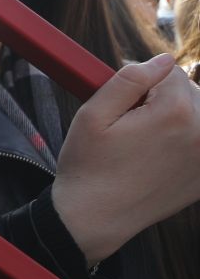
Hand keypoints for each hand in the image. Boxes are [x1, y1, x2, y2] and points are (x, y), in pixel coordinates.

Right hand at [52, 54, 199, 263]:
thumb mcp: (93, 115)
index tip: (125, 107)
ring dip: (179, 119)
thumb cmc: (88, 167)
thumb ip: (130, 79)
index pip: (171, 73)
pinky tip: (160, 158)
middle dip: (165, 100)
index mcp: (175, 112)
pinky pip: (198, 145)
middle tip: (134, 124)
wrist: (93, 218)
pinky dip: (185, 144)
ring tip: (147, 141)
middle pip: (192, 92)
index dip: (143, 85)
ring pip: (198, 117)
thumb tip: (164, 60)